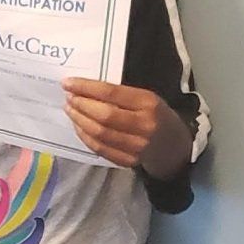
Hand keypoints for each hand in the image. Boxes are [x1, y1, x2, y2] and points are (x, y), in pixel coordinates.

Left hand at [62, 77, 188, 175]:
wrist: (175, 147)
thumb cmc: (157, 115)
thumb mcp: (147, 98)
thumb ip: (121, 94)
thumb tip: (86, 88)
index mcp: (148, 103)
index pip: (112, 93)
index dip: (86, 88)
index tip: (68, 83)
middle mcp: (144, 125)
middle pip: (104, 115)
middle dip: (81, 105)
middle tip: (68, 97)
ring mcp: (136, 146)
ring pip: (100, 134)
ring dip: (79, 120)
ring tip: (70, 109)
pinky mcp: (128, 160)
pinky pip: (100, 149)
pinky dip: (85, 136)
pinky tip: (78, 126)